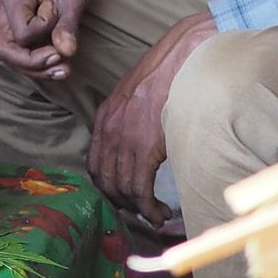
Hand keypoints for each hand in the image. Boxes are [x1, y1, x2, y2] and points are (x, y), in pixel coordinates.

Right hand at [0, 0, 136, 78]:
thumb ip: (68, 23)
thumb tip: (65, 52)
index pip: (20, 34)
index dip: (44, 34)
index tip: (61, 15)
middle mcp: (3, 8)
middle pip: (5, 50)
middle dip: (33, 64)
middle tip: (63, 65)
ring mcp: (8, 17)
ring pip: (11, 55)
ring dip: (37, 67)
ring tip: (64, 69)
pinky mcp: (18, 24)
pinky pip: (21, 49)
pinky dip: (38, 60)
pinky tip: (59, 63)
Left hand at [87, 10, 215, 227]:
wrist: (182, 62)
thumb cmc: (166, 79)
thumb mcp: (135, 99)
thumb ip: (129, 122)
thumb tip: (136, 148)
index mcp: (105, 120)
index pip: (95, 166)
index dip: (107, 188)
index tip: (124, 199)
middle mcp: (109, 132)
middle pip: (104, 181)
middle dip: (121, 203)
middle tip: (140, 212)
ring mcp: (126, 140)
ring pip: (122, 189)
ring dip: (138, 210)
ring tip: (156, 215)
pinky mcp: (146, 148)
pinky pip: (140, 189)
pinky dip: (149, 208)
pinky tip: (161, 212)